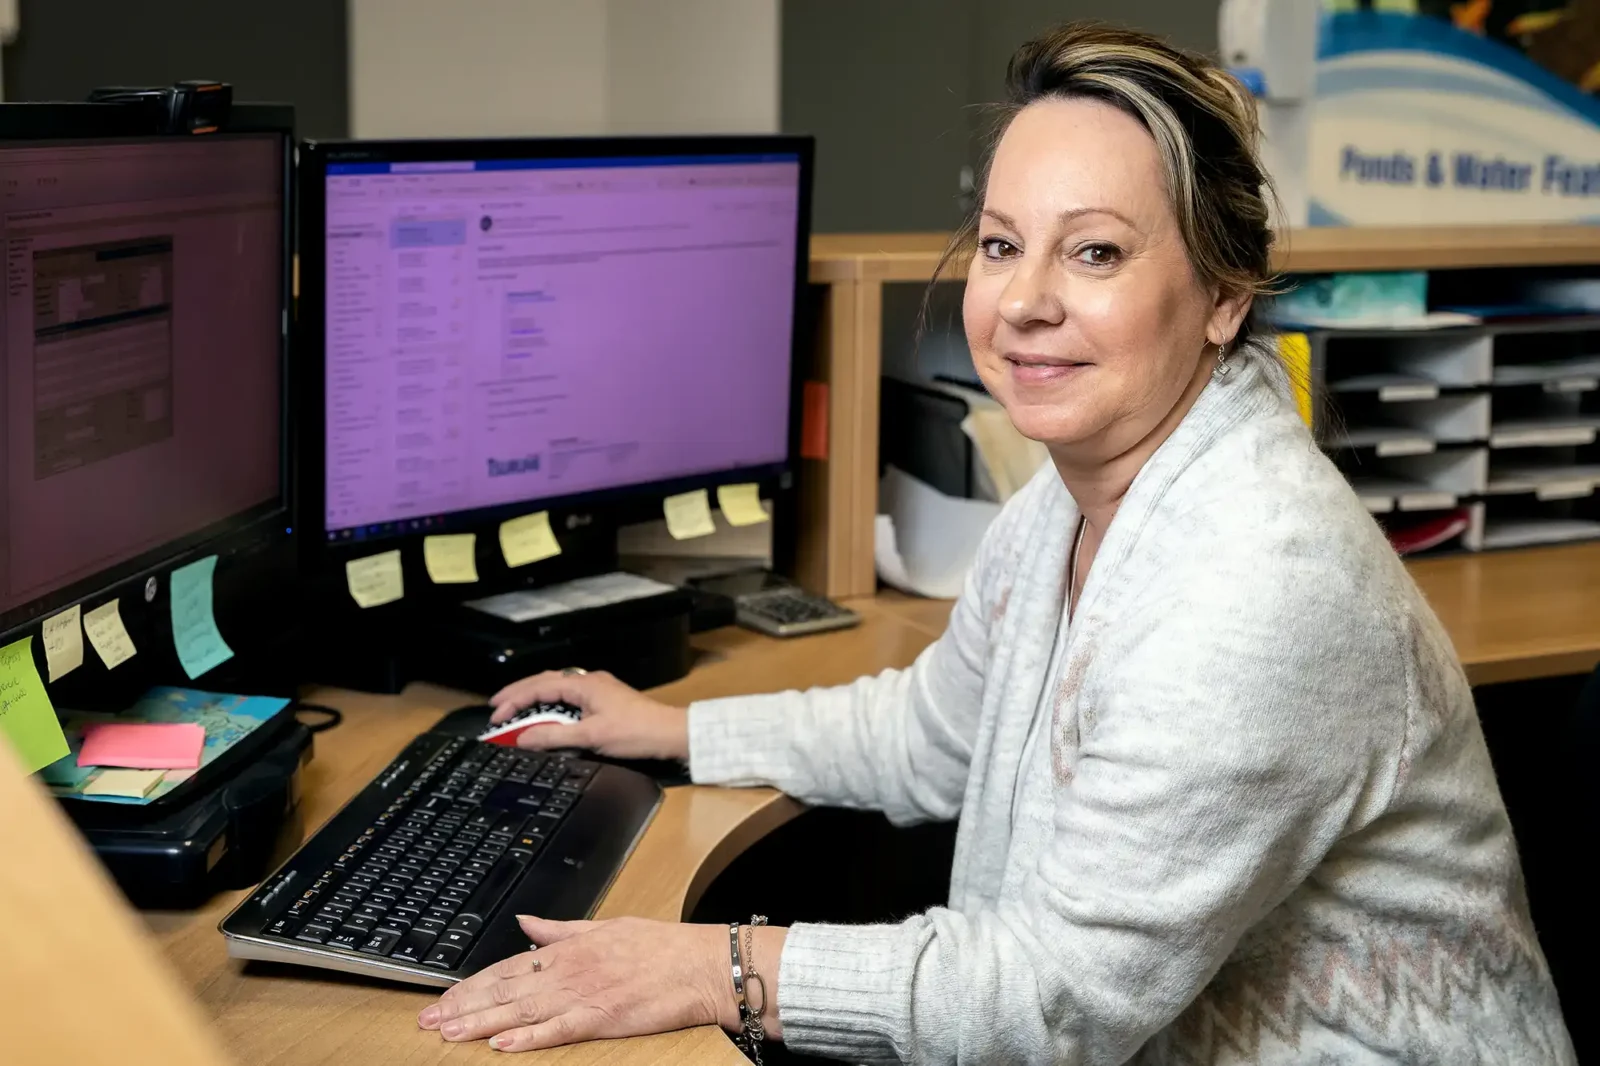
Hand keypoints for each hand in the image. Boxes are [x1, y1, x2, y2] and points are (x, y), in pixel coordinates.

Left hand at [417, 915, 785, 1052]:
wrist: (699, 964)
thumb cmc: (659, 948)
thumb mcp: (604, 926)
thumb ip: (559, 928)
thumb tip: (527, 920)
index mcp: (568, 950)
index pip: (507, 967)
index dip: (470, 984)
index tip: (442, 998)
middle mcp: (569, 971)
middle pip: (504, 991)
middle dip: (462, 1007)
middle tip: (428, 1022)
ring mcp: (583, 995)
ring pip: (520, 1012)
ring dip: (480, 1024)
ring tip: (448, 1034)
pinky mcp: (600, 1019)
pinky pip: (556, 1031)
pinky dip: (527, 1039)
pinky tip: (501, 1045)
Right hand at [488, 670, 688, 760]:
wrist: (671, 733)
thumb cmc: (635, 733)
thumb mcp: (591, 737)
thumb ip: (554, 737)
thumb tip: (522, 738)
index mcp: (584, 684)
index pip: (539, 687)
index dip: (514, 700)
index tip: (495, 715)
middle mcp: (588, 681)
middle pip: (544, 681)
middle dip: (518, 693)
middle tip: (495, 707)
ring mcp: (597, 689)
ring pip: (556, 687)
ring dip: (533, 697)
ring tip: (513, 708)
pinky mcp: (604, 700)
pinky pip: (568, 696)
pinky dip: (550, 703)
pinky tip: (544, 713)